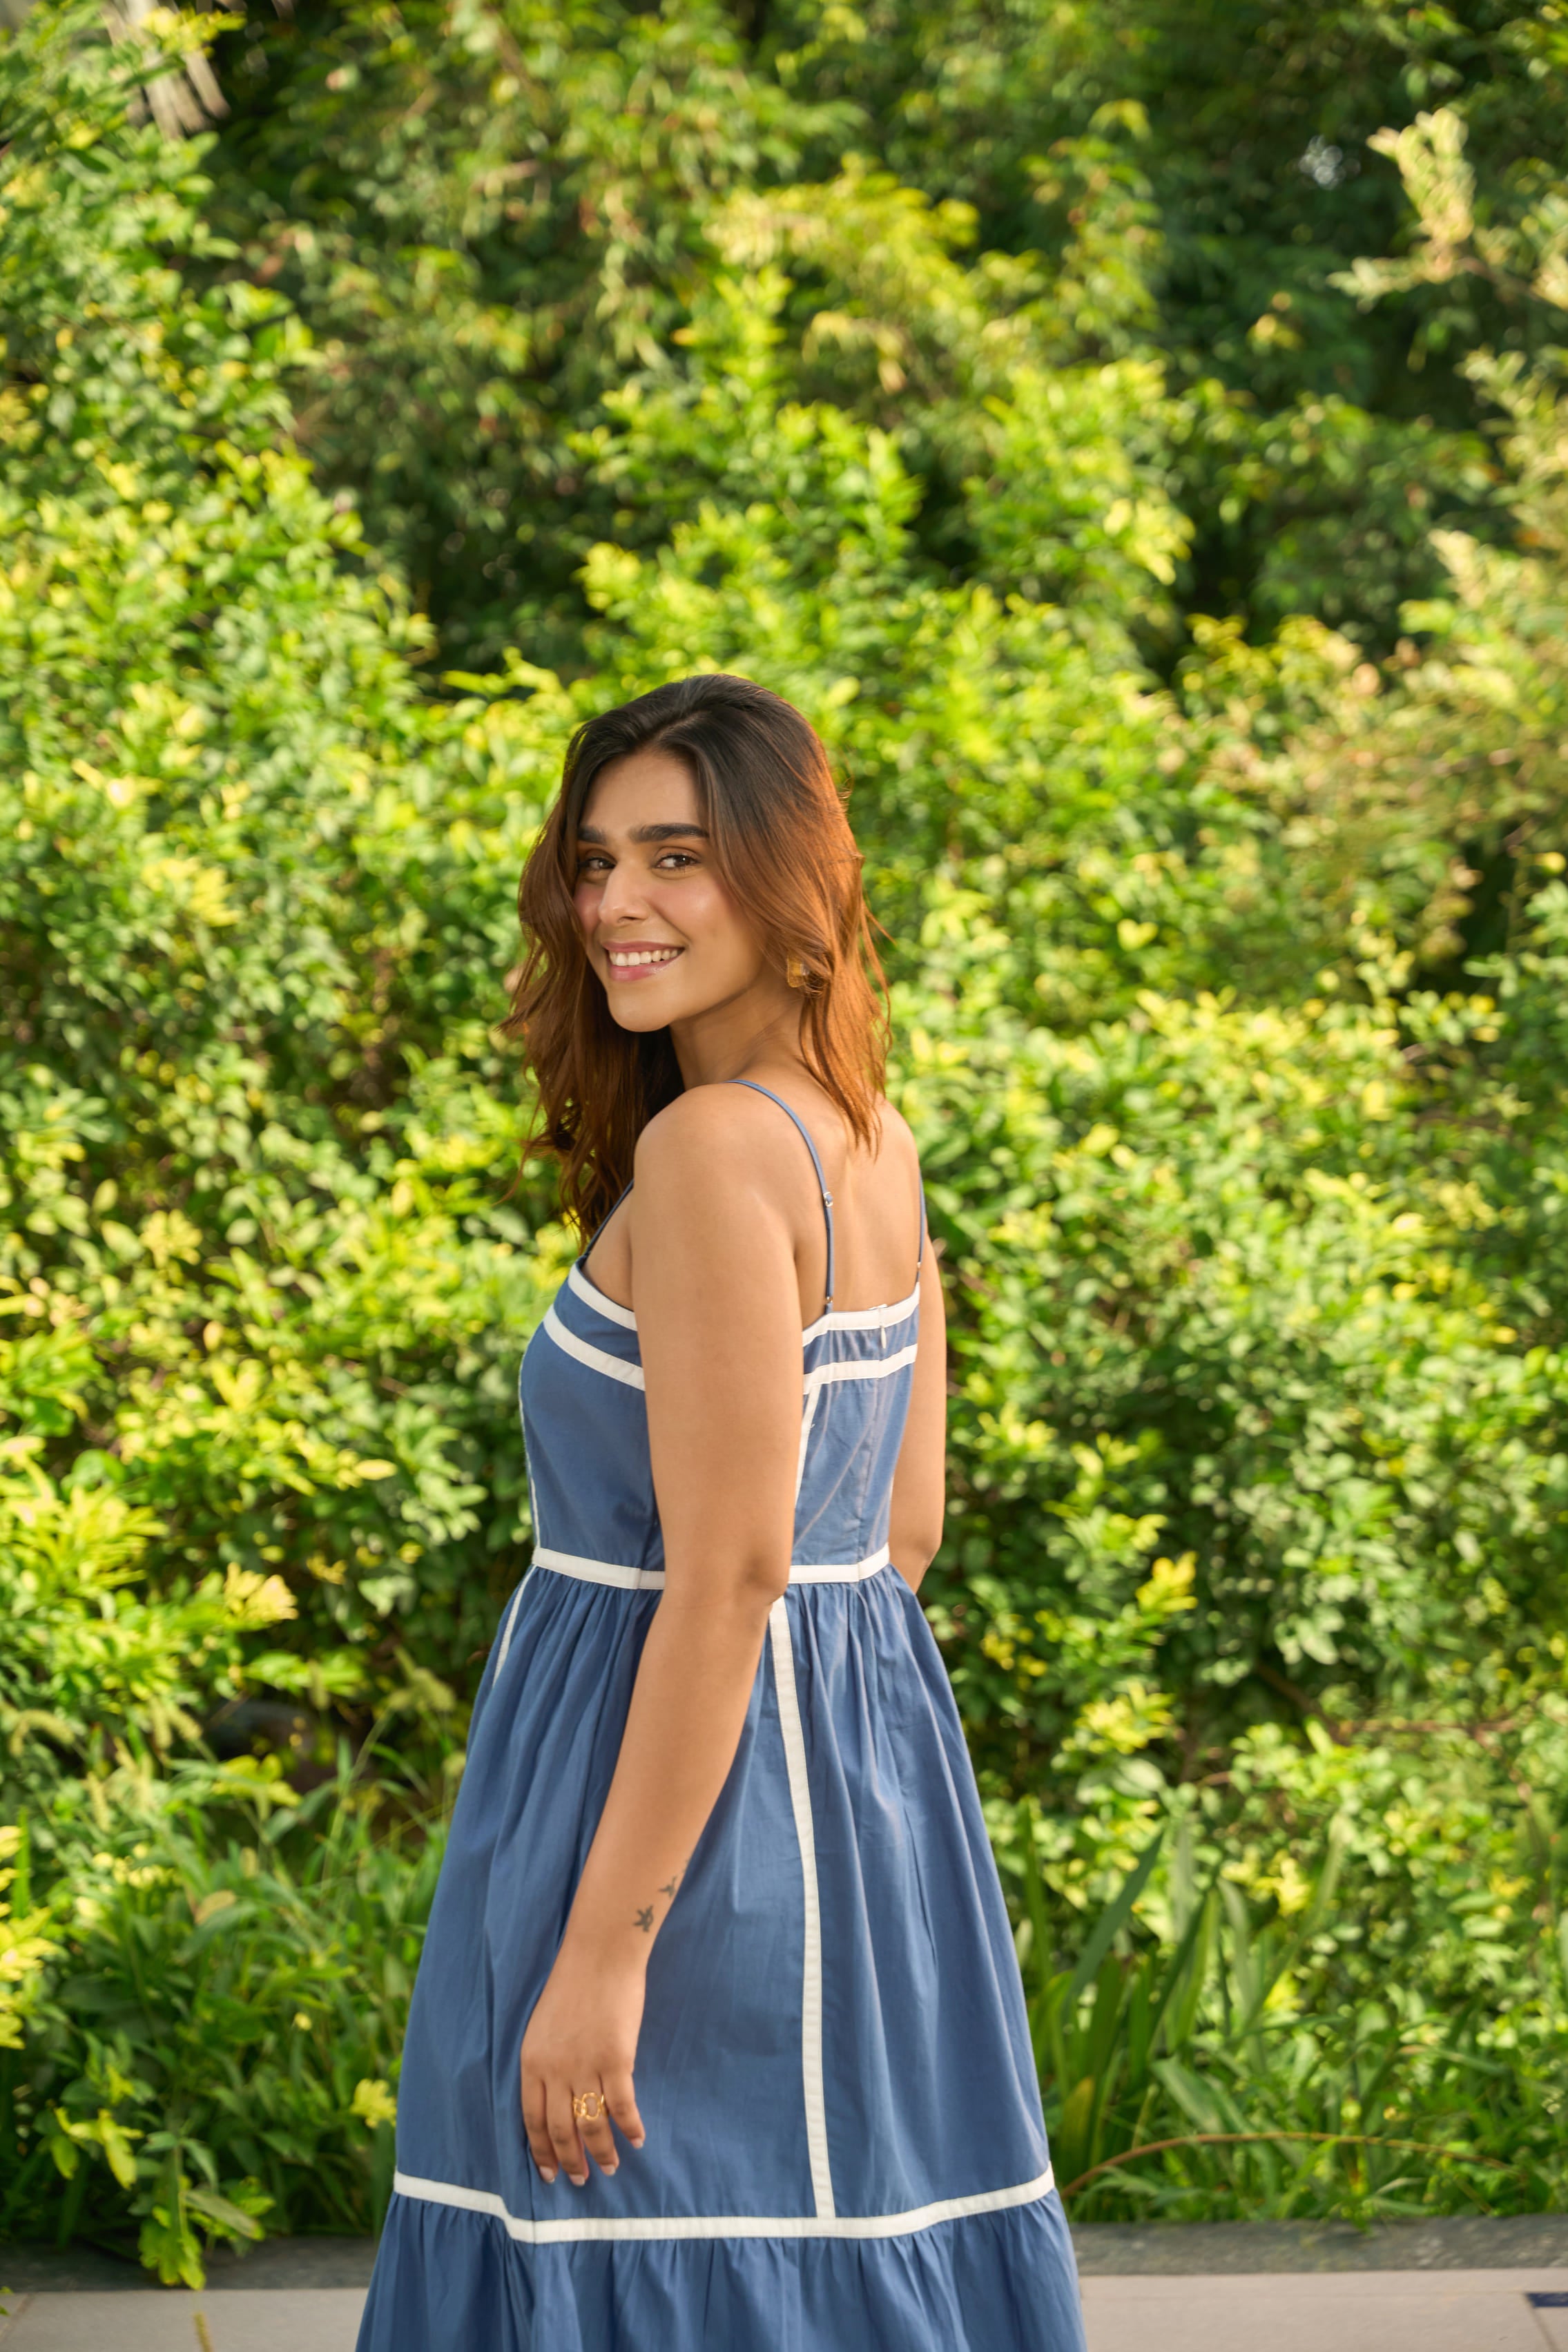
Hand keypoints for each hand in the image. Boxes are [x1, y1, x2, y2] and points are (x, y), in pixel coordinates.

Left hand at [520, 1943, 646, 2186]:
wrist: (600, 1954)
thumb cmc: (572, 1985)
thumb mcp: (543, 2027)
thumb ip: (546, 2064)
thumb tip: (559, 2101)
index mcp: (532, 2062)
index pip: (531, 2121)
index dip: (541, 2152)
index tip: (549, 2175)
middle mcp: (555, 2070)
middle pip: (560, 2130)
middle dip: (571, 2161)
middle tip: (581, 2180)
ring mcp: (586, 2066)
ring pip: (591, 2126)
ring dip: (602, 2152)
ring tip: (611, 2168)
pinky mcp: (617, 2059)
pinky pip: (623, 2106)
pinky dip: (630, 2127)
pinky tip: (637, 2139)